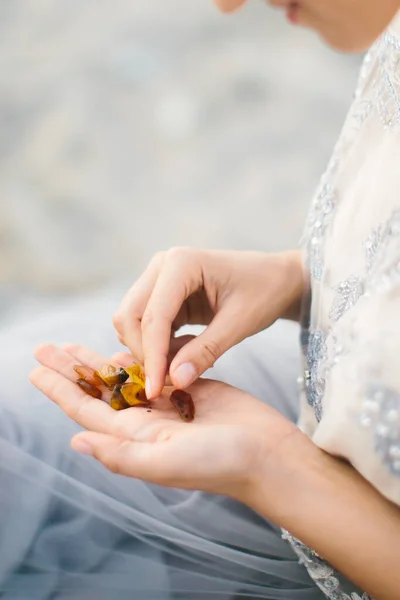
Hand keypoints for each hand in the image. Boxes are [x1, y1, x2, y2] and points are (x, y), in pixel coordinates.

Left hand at [30, 343, 298, 504]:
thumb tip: (75, 441)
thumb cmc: (221, 462)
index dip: (60, 390)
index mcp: (135, 438)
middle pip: (99, 391)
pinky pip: (156, 369)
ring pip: (124, 378)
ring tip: (73, 345)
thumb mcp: (167, 462)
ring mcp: (167, 406)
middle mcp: (145, 422)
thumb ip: (122, 455)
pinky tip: (121, 348)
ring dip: (98, 361)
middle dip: (71, 369)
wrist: (268, 454)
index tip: (34, 370)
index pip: (87, 410)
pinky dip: (137, 357)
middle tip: (44, 347)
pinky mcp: (189, 389)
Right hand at [113, 248, 302, 398]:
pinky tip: (187, 352)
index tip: (156, 390)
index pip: (153, 317)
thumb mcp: (240, 323)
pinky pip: (146, 326)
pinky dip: (158, 346)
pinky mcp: (162, 295)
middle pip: (129, 316)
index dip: (151, 357)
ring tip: (186, 361)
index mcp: (181, 263)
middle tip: (168, 382)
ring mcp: (158, 278)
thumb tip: (175, 381)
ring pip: (132, 323)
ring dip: (150, 350)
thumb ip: (206, 351)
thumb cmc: (264, 292)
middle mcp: (162, 266)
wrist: (276, 278)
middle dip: (144, 353)